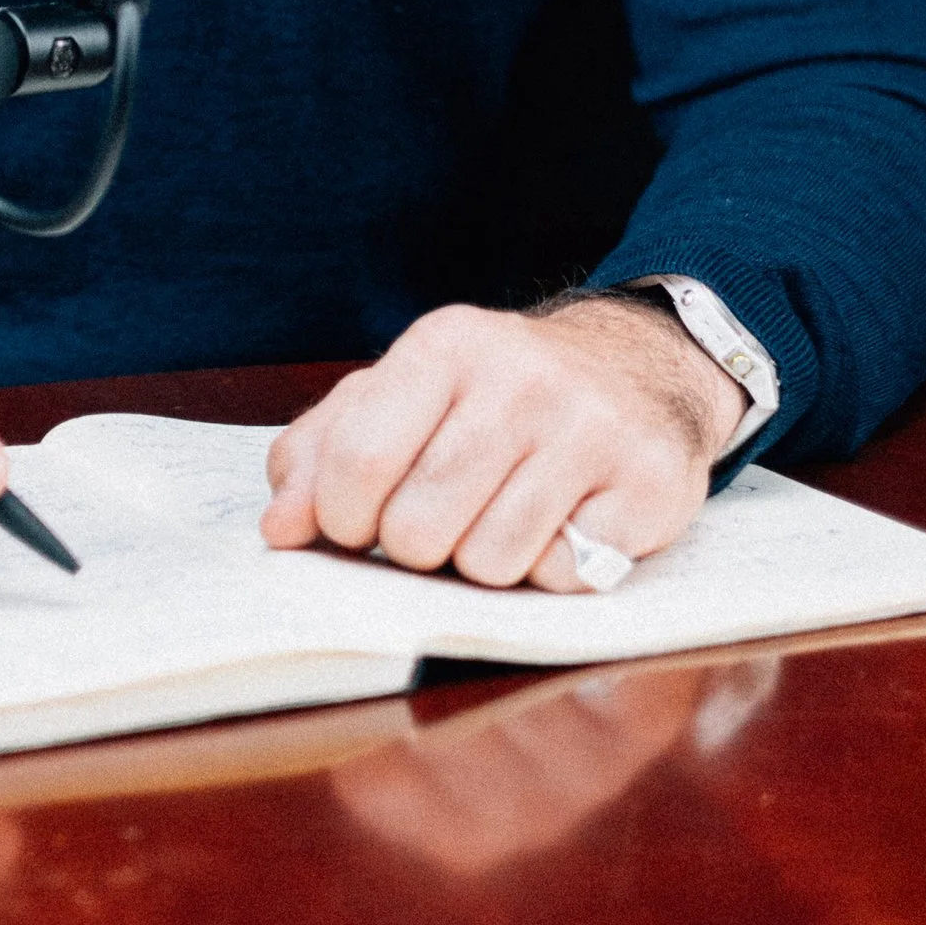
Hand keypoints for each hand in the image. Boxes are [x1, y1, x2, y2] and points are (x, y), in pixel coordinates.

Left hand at [260, 294, 744, 593]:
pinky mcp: (646, 484)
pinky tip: (563, 523)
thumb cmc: (495, 394)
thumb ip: (322, 452)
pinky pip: (561, 578)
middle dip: (414, 548)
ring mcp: (590, 430)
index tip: (359, 519)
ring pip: (488, 564)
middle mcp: (521, 378)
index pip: (358, 460)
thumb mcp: (403, 393)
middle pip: (418, 528)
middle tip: (440, 518)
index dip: (342, 518)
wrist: (639, 367)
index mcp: (445, 346)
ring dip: (482, 565)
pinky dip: (550, 572)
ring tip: (501, 517)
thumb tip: (279, 526)